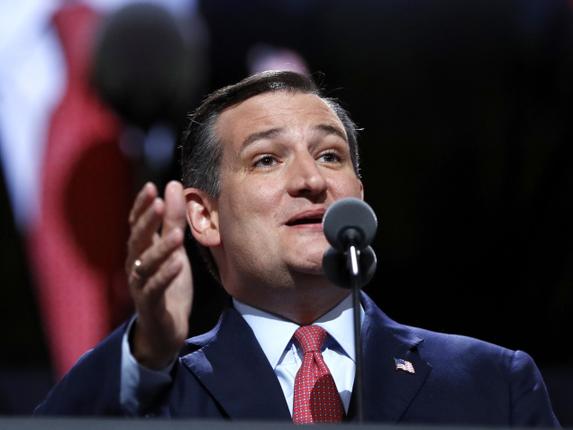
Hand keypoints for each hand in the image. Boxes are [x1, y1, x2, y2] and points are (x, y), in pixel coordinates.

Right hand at [125, 181, 191, 368]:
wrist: (165, 328)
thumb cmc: (168, 283)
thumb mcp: (174, 248)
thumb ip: (173, 219)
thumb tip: (173, 185)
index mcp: (140, 250)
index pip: (136, 223)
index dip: (141, 206)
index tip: (151, 187)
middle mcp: (135, 265)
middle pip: (138, 240)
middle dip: (147, 221)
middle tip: (158, 202)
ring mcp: (140, 285)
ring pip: (146, 264)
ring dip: (161, 248)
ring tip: (177, 234)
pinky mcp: (150, 304)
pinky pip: (155, 288)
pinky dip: (166, 276)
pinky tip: (178, 264)